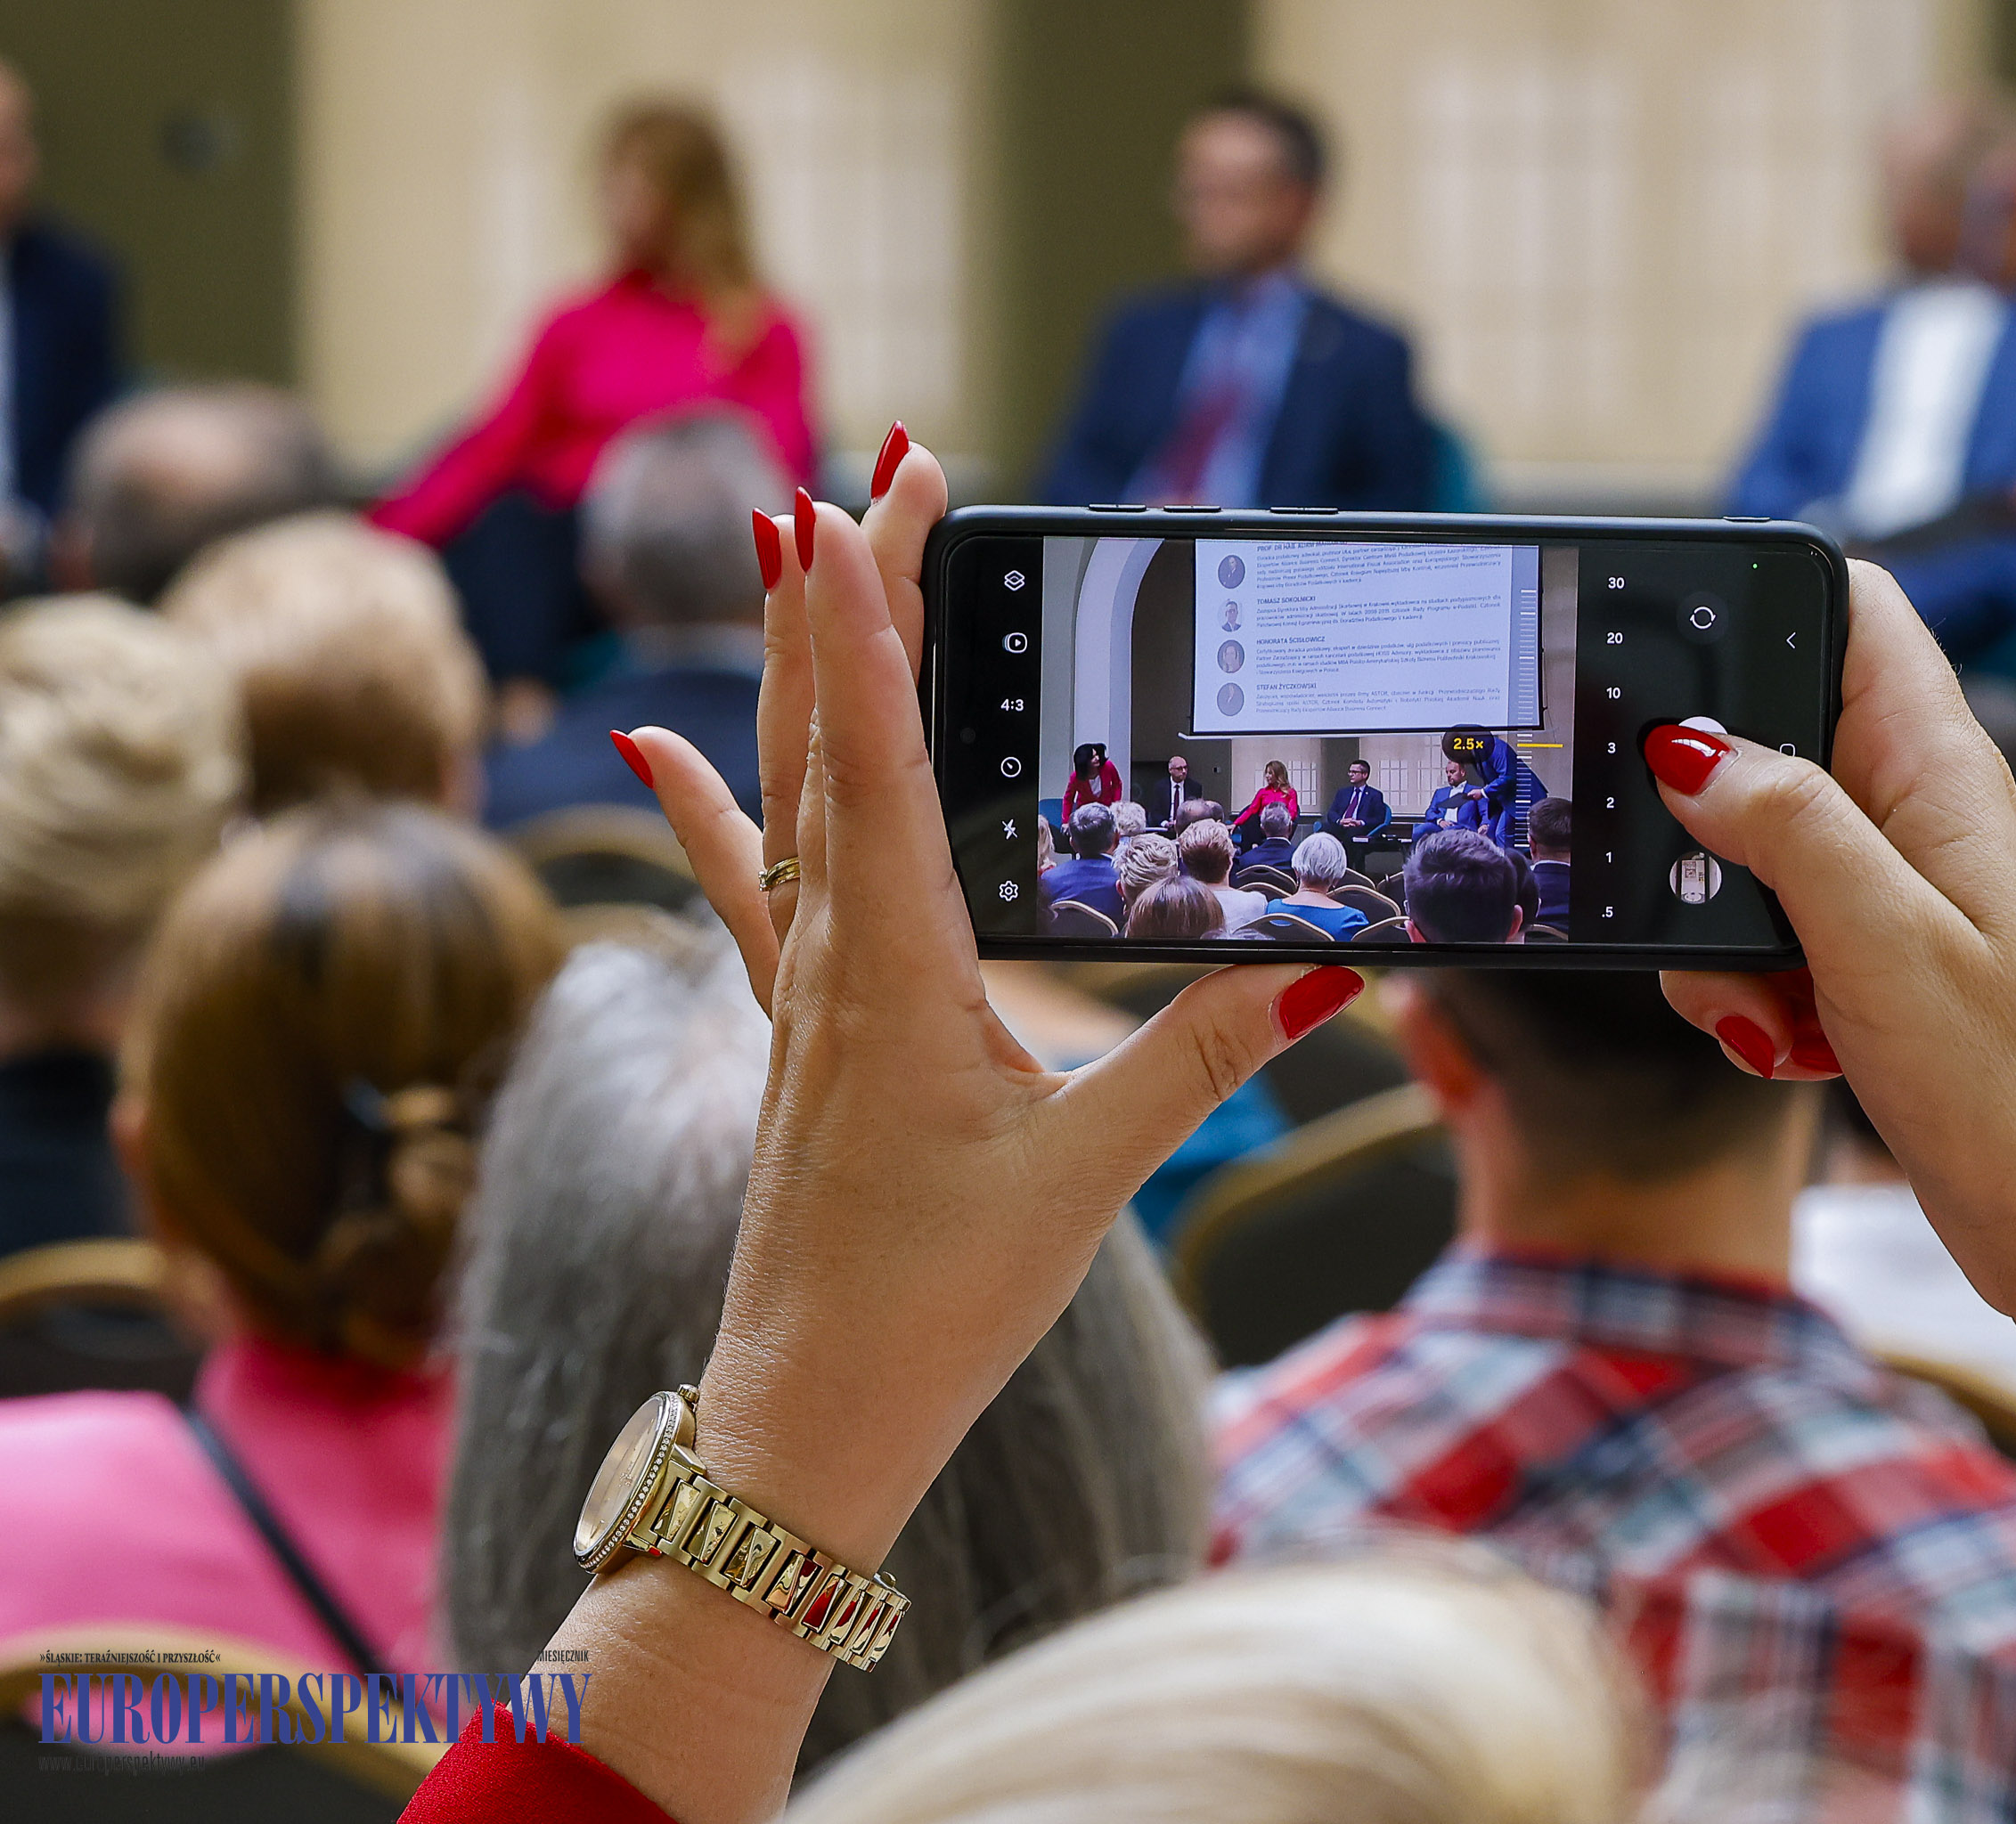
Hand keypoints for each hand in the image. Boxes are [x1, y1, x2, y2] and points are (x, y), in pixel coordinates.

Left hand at [583, 432, 1361, 1820]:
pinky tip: (653, 744)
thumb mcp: (1087, 1173)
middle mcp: (831, 956)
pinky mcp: (799, 1030)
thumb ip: (1199, 1056)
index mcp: (895, 970)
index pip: (870, 759)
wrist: (815, 1411)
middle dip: (848, 590)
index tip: (850, 499)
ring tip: (798, 538)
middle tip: (883, 466)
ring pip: (784, 784)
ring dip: (796, 657)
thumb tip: (1319, 964)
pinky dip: (708, 803)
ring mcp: (802, 990)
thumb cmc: (934, 1303)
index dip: (862, 621)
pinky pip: (746, 884)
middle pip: (823, 732)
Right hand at [1650, 561, 2015, 1623]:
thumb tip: (1684, 746)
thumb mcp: (1883, 940)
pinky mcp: (1880, 970)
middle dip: (1704, 813)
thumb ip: (1784, 825)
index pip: (1852, 610)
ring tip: (1768, 1005)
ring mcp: (1900, 894)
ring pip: (1754, 856)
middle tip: (1693, 890)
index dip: (1759, 599)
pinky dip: (1753, 989)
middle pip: (1771, 740)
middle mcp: (1921, 814)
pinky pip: (1773, 940)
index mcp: (1941, 769)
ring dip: (1723, 927)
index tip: (1660, 642)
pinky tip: (1787, 1044)